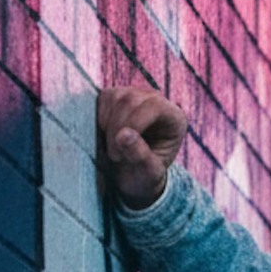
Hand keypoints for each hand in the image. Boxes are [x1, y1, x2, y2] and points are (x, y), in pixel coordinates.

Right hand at [97, 86, 187, 208]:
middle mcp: (155, 101)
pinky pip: (100, 100)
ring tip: (112, 149)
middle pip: (130, 99)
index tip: (122, 151)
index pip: (154, 106)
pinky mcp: (114, 97)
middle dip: (116, 128)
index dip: (134, 124)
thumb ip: (140, 156)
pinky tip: (104, 137)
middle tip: (115, 156)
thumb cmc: (145, 176)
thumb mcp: (148, 173)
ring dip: (105, 125)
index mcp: (173, 118)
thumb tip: (123, 135)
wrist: (131, 175)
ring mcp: (134, 95)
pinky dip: (97, 120)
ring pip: (113, 97)